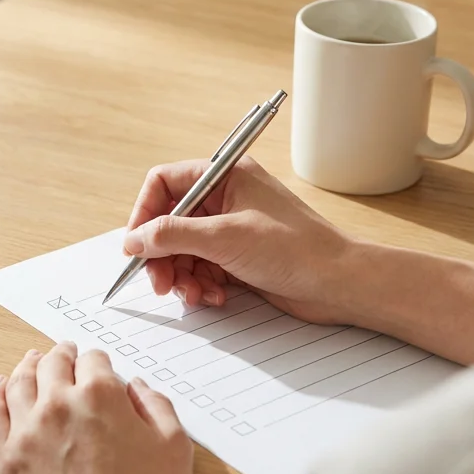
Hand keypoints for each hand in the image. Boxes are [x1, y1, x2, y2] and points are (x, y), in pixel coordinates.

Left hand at [0, 344, 191, 473]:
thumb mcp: (174, 449)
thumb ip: (157, 407)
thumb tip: (137, 387)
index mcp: (100, 395)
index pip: (94, 360)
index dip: (98, 361)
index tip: (97, 366)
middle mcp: (58, 404)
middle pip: (53, 363)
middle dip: (61, 354)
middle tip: (64, 353)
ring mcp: (27, 430)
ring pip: (19, 382)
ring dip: (27, 366)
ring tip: (31, 362)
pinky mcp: (6, 459)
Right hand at [124, 157, 357, 323]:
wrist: (339, 283)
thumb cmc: (296, 249)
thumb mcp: (224, 238)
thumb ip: (172, 236)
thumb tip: (133, 239)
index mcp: (225, 176)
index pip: (165, 183)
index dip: (144, 213)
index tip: (135, 245)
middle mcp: (226, 198)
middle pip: (170, 222)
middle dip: (162, 255)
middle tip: (161, 283)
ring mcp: (231, 229)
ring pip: (183, 250)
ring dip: (182, 276)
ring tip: (194, 295)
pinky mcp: (238, 257)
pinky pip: (202, 269)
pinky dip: (201, 286)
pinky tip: (214, 298)